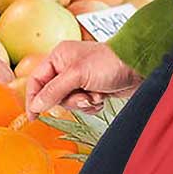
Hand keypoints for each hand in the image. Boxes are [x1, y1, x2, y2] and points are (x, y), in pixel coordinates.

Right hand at [25, 41, 142, 117]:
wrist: (138, 67)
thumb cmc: (109, 63)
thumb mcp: (77, 75)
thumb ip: (54, 90)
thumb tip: (36, 105)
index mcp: (59, 57)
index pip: (36, 80)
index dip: (33, 98)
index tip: (33, 116)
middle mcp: (67, 67)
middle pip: (53, 95)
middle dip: (70, 100)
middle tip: (84, 97)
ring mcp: (80, 79)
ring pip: (69, 102)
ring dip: (83, 103)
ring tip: (96, 95)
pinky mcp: (92, 89)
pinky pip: (83, 105)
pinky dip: (92, 105)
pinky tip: (102, 97)